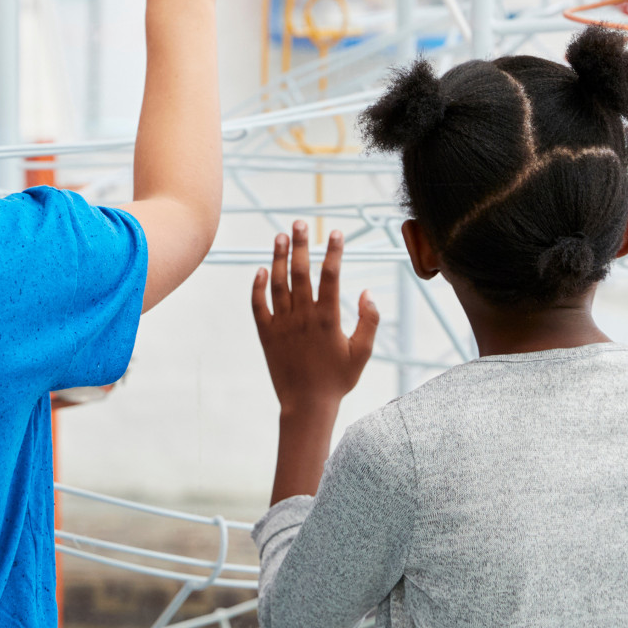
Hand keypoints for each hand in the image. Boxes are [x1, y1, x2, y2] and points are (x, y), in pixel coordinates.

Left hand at [251, 222, 379, 416]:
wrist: (306, 406)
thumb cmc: (338, 380)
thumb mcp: (363, 353)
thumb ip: (369, 321)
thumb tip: (367, 291)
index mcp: (328, 319)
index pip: (331, 276)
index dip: (333, 252)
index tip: (335, 232)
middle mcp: (303, 317)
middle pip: (301, 272)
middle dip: (301, 244)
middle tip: (300, 222)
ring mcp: (282, 325)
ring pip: (278, 283)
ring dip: (279, 257)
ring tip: (280, 236)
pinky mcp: (266, 335)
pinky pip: (258, 305)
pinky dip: (258, 286)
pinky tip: (261, 269)